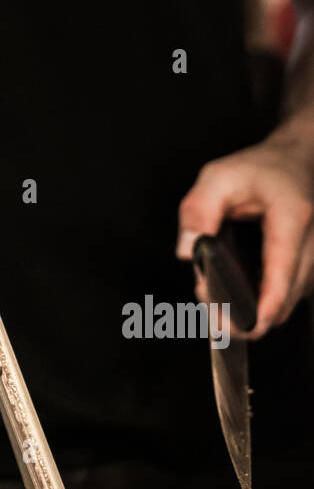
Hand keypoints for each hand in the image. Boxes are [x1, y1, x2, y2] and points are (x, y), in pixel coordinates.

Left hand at [176, 137, 313, 338]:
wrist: (293, 161)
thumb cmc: (257, 169)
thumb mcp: (217, 178)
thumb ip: (198, 212)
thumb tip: (187, 250)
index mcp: (291, 218)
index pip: (282, 274)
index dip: (264, 308)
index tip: (244, 326)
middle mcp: (310, 243)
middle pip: (285, 299)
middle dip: (245, 314)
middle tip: (207, 303)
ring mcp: (313, 257)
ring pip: (287, 302)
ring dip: (253, 309)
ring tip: (215, 295)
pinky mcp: (307, 267)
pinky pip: (288, 295)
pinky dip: (262, 300)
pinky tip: (235, 291)